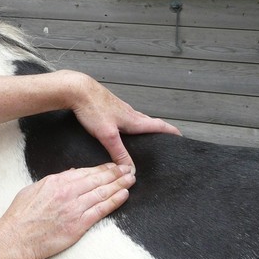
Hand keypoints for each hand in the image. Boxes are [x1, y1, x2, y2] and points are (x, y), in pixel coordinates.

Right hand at [0, 163, 134, 258]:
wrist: (16, 239)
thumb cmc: (20, 217)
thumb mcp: (32, 190)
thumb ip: (52, 181)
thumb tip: (70, 174)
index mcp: (55, 182)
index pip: (84, 172)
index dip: (101, 169)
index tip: (112, 167)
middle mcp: (67, 192)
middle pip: (97, 180)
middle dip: (115, 173)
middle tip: (128, 169)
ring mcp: (74, 208)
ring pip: (102, 193)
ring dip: (119, 185)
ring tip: (130, 180)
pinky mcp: (79, 224)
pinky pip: (101, 210)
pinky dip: (114, 201)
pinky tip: (124, 196)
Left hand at [62, 71, 180, 169]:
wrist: (77, 89)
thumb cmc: (93, 108)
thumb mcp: (107, 135)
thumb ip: (119, 153)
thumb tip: (131, 170)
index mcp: (133, 119)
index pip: (158, 125)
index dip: (171, 132)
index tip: (181, 137)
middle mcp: (129, 112)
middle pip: (150, 121)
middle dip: (159, 130)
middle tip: (166, 138)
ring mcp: (119, 108)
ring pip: (137, 118)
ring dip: (145, 125)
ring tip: (147, 134)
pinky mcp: (109, 106)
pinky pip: (125, 115)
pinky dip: (130, 122)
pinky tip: (122, 126)